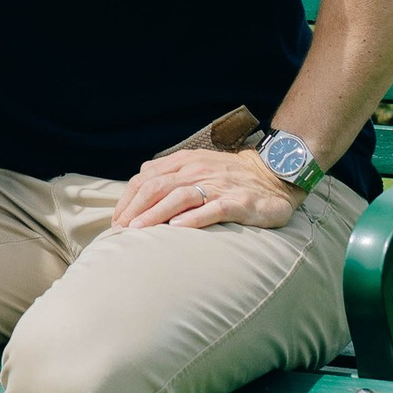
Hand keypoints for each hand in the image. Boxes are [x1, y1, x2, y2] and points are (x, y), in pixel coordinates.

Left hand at [109, 141, 307, 234]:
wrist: (275, 174)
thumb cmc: (230, 176)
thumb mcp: (197, 167)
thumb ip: (170, 175)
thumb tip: (139, 189)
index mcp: (185, 162)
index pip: (147, 177)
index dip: (129, 199)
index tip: (118, 220)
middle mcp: (199, 171)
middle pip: (158, 186)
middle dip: (136, 208)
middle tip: (121, 229)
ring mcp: (219, 186)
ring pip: (181, 196)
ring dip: (156, 214)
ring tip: (139, 230)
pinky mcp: (239, 202)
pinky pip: (213, 209)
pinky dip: (193, 218)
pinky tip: (178, 228)